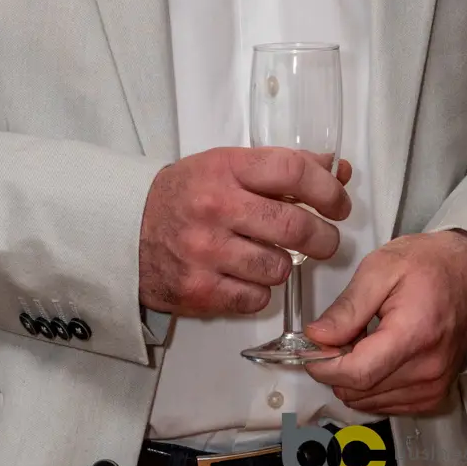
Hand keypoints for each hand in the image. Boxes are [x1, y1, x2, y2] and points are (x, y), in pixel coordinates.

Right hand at [139, 147, 350, 318]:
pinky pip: (256, 299)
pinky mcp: (199, 290)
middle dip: (323, 238)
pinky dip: (259, 291)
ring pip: (279, 269)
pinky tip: (246, 276)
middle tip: (325, 240)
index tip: (339, 203)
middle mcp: (216, 208)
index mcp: (225, 169)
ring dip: (283, 266)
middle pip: (295, 226)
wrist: (127, 230)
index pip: (292, 171)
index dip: (327, 189)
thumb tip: (337, 169)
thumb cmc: (186, 194)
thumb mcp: (227, 166)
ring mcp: (206, 252)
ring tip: (270, 256)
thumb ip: (281, 167)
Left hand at [301, 229, 466, 414]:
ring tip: (359, 342)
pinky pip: (389, 404)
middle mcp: (427, 370)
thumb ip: (347, 307)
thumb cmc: (429, 264)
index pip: (357, 374)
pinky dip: (373, 386)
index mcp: (413, 335)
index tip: (308, 349)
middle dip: (335, 369)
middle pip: (360, 392)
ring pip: (371, 402)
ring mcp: (434, 387)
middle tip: (334, 337)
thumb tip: (317, 336)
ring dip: (354, 379)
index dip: (324, 366)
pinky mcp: (436, 395)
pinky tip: (375, 356)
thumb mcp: (380, 268)